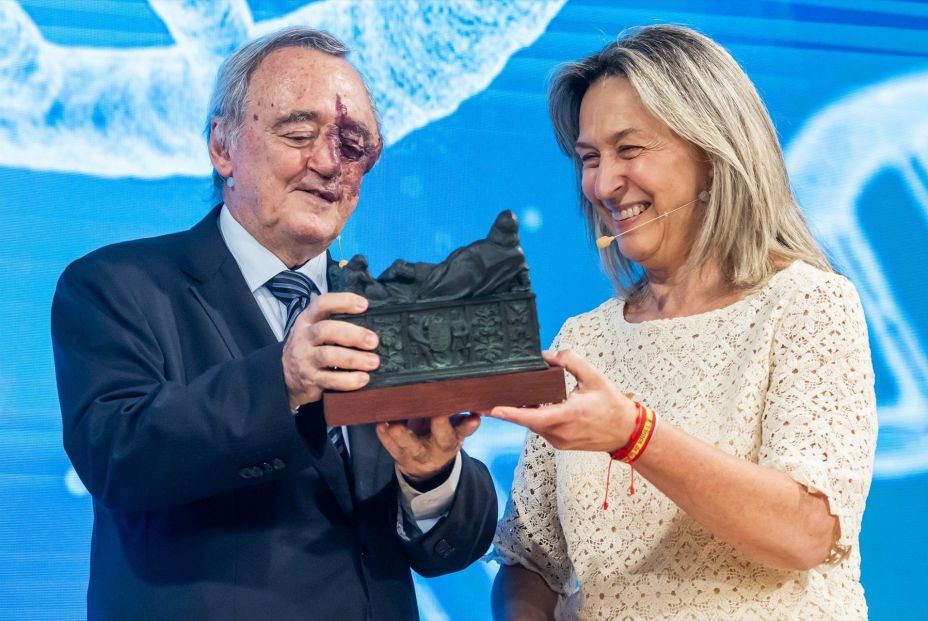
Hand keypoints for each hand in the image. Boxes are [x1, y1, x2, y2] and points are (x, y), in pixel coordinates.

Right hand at [282, 292, 379, 406]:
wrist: (285, 377)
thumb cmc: (310, 348)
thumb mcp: (314, 330)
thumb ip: (335, 323)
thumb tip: (373, 320)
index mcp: (307, 320)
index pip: (322, 304)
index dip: (343, 301)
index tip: (364, 305)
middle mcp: (304, 337)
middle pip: (326, 330)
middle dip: (353, 334)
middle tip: (373, 341)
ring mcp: (305, 359)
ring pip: (328, 355)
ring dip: (354, 358)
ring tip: (373, 362)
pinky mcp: (310, 379)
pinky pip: (330, 379)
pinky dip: (348, 380)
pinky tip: (363, 379)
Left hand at [376, 413, 480, 480]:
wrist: (426, 467)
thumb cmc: (438, 435)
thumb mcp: (451, 428)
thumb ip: (457, 413)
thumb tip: (467, 394)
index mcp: (454, 438)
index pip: (463, 431)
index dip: (468, 425)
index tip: (474, 417)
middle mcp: (438, 447)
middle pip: (441, 439)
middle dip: (440, 426)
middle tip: (438, 413)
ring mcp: (418, 454)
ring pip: (412, 446)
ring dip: (404, 436)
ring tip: (395, 425)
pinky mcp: (400, 456)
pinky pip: (392, 448)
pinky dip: (385, 437)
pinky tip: (381, 425)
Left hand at [487, 349, 637, 451]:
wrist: (627, 432)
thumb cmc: (612, 405)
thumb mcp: (594, 376)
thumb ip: (570, 361)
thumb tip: (548, 355)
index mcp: (568, 416)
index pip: (533, 417)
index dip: (511, 414)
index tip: (494, 409)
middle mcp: (561, 432)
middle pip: (528, 420)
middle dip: (512, 409)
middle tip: (494, 396)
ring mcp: (560, 441)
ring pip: (534, 425)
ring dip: (526, 412)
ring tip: (516, 396)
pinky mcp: (561, 444)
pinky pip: (542, 430)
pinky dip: (537, 418)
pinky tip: (537, 405)